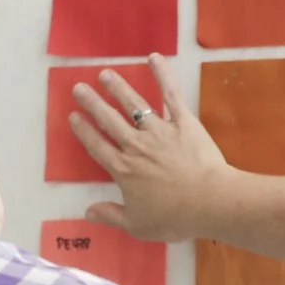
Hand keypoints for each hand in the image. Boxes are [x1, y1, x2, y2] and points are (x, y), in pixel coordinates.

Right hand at [68, 56, 238, 242]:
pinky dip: (162, 74)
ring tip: (105, 74)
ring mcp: (159, 131)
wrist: (210, 201)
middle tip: (79, 87)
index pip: (97, 146)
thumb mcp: (138, 226)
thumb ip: (112, 216)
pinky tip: (153, 58)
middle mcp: (136, 146)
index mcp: (123, 170)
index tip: (73, 117)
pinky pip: (170, 94)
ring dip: (118, 87)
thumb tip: (88, 212)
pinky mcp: (183, 122)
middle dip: (92, 103)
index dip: (83, 131)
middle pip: (109, 120)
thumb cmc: (175, 217)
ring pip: (133, 104)